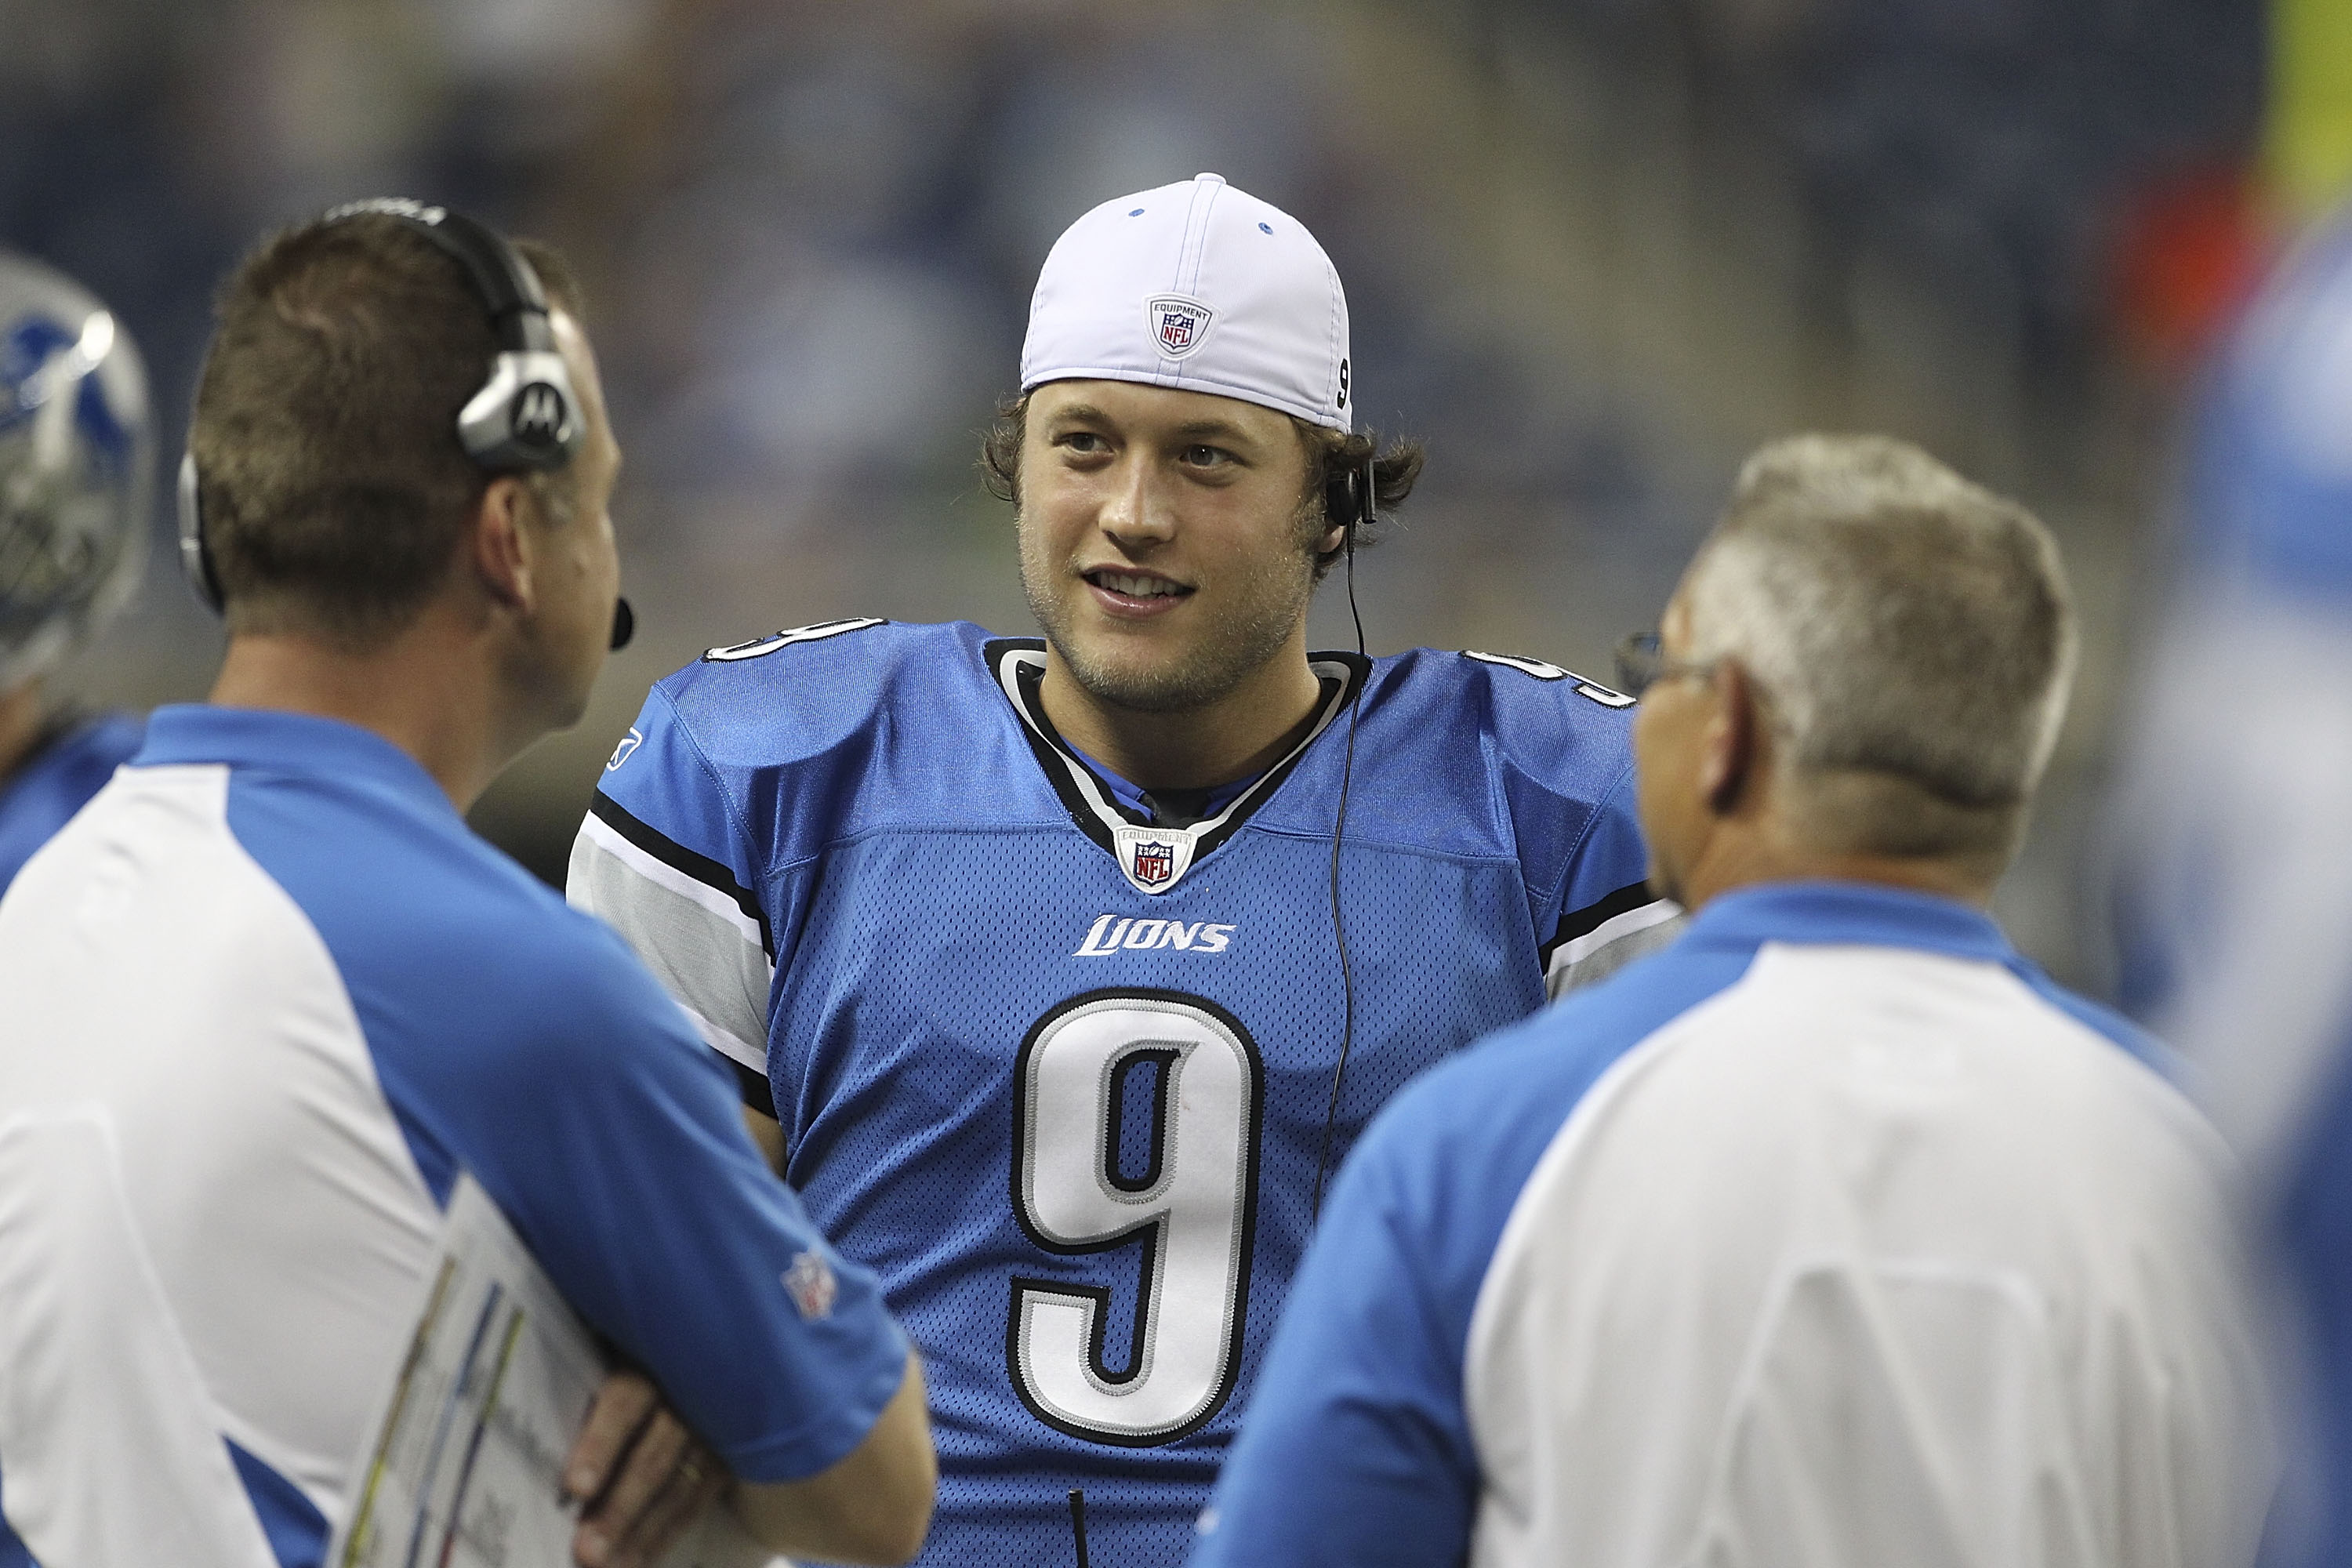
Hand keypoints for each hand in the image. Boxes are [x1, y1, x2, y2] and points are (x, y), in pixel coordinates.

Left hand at [564, 1368, 727, 1567]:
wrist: (709, 1351)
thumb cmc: (636, 1355)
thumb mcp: (614, 1349)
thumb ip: (584, 1378)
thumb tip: (533, 1420)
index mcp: (652, 1364)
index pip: (625, 1405)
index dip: (601, 1445)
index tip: (576, 1487)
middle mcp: (688, 1397)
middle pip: (653, 1458)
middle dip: (620, 1508)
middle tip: (587, 1551)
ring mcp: (714, 1429)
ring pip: (677, 1487)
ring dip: (642, 1532)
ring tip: (609, 1566)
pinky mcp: (728, 1456)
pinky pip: (697, 1501)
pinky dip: (668, 1534)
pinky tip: (639, 1560)